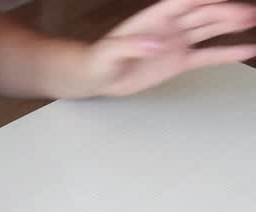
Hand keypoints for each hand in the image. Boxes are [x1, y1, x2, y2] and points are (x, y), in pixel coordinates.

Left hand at [85, 0, 255, 95]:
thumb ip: (131, 46)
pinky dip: (227, 53)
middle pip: (203, 13)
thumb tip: (157, 44)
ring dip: (231, 24)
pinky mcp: (179, 61)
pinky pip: (208, 55)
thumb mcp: (110, 53)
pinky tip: (246, 49)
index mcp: (154, 18)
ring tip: (253, 19)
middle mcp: (170, 27)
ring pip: (210, 29)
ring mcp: (177, 43)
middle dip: (227, 10)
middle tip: (249, 11)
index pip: (184, 1)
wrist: (97, 78)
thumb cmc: (99, 61)